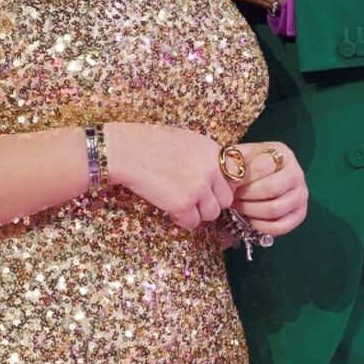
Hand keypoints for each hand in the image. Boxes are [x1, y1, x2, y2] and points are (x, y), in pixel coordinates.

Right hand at [104, 122, 238, 230]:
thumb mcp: (189, 141)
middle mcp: (211, 170)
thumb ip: (207, 157)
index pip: (236, 177)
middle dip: (210, 201)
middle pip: (225, 199)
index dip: (222, 185)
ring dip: (197, 212)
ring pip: (211, 214)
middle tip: (192, 197)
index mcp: (213, 151)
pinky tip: (169, 206)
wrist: (127, 151)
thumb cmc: (153, 142)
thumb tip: (218, 176)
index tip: (212, 188)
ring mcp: (198, 188)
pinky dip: (181, 219)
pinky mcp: (183, 205)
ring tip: (180, 200)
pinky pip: (192, 223)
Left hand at [231, 142, 307, 236]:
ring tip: (240, 206)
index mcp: (283, 154)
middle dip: (247, 196)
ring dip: (251, 211)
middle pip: (272, 189)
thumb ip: (235, 163)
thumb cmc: (249, 165)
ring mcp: (301, 194)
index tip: (229, 184)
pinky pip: (281, 226)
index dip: (243, 178)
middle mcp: (297, 173)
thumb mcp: (242, 156)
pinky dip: (261, 226)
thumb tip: (231, 178)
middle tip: (233, 197)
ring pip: (275, 209)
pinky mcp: (300, 213)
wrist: (261, 177)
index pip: (263, 167)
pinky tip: (251, 219)